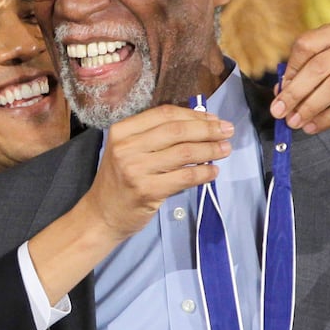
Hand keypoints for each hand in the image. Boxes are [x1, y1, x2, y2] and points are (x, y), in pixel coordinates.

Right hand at [83, 104, 233, 239]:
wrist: (102, 215)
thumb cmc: (120, 181)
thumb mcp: (128, 150)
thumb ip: (155, 136)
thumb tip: (199, 124)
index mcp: (122, 131)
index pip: (164, 114)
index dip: (193, 114)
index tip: (214, 118)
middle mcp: (126, 147)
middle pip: (177, 130)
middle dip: (208, 129)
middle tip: (228, 131)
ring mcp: (135, 169)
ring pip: (184, 152)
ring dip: (210, 149)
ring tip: (225, 149)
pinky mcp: (147, 191)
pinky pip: (184, 177)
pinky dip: (204, 173)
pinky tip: (213, 171)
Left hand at [270, 22, 329, 132]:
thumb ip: (308, 68)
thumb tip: (281, 91)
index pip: (305, 45)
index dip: (289, 69)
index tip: (280, 89)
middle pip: (317, 68)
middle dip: (294, 93)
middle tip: (278, 111)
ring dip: (309, 108)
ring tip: (294, 121)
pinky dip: (327, 119)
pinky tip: (313, 126)